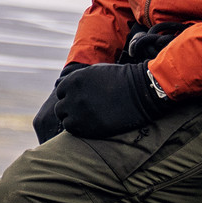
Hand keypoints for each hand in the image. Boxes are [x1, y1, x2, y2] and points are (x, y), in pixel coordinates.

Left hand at [34, 63, 162, 141]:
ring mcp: (80, 113)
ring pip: (65, 120)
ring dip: (73, 120)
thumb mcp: (95, 71)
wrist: (140, 92)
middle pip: (60, 108)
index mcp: (74, 80)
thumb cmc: (120, 79)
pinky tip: (90, 126)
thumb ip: (78, 79)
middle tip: (82, 111)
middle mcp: (73, 96)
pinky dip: (79, 129)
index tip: (78, 99)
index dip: (69, 96)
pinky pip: (74, 131)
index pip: (60, 92)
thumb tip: (67, 86)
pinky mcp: (89, 127)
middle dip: (69, 109)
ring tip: (86, 120)